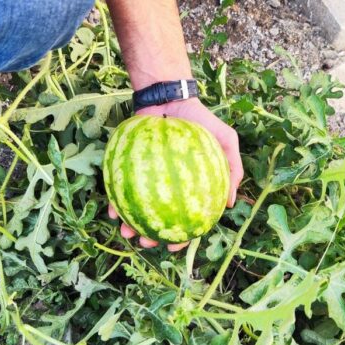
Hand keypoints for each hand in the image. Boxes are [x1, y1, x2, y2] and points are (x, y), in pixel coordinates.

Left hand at [108, 98, 243, 251]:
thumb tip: (231, 203)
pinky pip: (120, 187)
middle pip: (157, 219)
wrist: (170, 97)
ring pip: (136, 209)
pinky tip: (111, 210)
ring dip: (129, 224)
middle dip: (150, 236)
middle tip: (144, 242)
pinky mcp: (128, 168)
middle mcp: (167, 186)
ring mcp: (146, 179)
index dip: (181, 237)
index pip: (186, 219)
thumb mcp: (225, 141)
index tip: (174, 247)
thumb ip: (233, 170)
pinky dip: (115, 201)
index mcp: (190, 187)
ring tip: (124, 231)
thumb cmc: (200, 120)